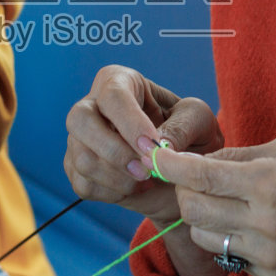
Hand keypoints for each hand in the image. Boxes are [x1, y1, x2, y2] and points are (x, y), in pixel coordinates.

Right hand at [63, 64, 224, 224]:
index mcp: (120, 82)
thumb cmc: (190, 134)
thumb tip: (157, 146)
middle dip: (113, 151)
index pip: (113, 96)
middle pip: (80, 120)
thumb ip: (182, 127)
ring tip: (148, 180)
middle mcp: (92, 105)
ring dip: (118, 178)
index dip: (130, 123)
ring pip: (82, 158)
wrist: (180, 171)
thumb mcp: (199, 121)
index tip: (151, 148)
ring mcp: (79, 138)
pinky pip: (84, 185)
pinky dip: (112, 193)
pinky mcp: (77, 168)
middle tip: (145, 171)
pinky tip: (134, 188)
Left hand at [153, 138, 275, 275]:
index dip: (170, 165)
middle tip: (197, 180)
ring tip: (228, 204)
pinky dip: (234, 239)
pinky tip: (259, 227)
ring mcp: (270, 257)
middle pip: (192, 209)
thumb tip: (199, 159)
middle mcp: (266, 224)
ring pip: (204, 236)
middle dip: (185, 191)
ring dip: (205, 217)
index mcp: (270, 184)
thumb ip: (242, 155)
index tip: (156, 156)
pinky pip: (232, 256)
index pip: (200, 176)